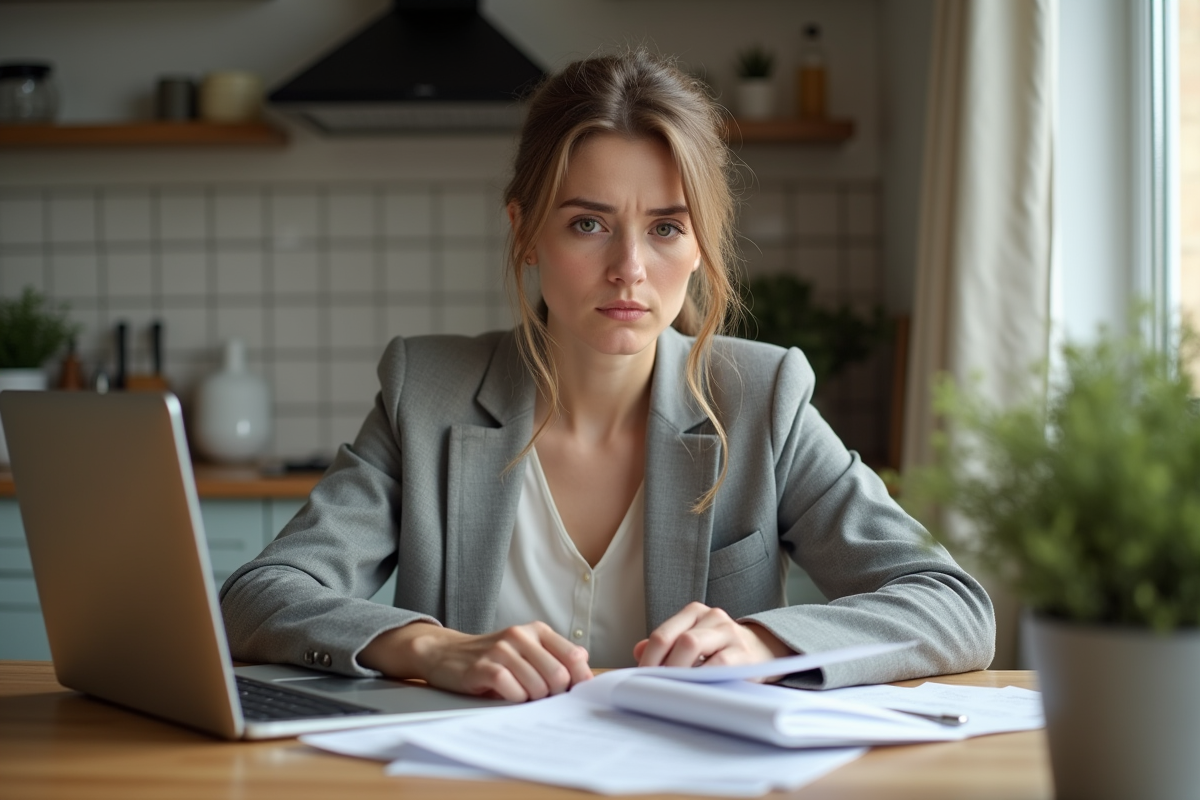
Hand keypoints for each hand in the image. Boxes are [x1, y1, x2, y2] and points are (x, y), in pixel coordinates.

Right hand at [358, 621, 592, 701]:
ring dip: (531, 699)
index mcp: (537, 631)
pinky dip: (513, 699)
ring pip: (537, 686)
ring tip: (518, 693)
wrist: (445, 653)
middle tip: (539, 697)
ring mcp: (501, 650)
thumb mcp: (526, 651)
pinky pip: (513, 692)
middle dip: (553, 694)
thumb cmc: (491, 657)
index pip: (575, 657)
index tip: (570, 693)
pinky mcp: (484, 667)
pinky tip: (504, 694)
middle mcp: (521, 635)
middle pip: (559, 676)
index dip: (578, 681)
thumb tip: (586, 676)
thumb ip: (555, 658)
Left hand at [633, 602, 793, 673]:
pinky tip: (696, 689)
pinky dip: (703, 677)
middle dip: (662, 667)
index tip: (640, 679)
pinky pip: (718, 665)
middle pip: (679, 640)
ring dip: (679, 672)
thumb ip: (667, 645)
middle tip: (655, 688)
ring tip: (671, 688)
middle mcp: (712, 616)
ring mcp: (729, 632)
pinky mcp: (744, 653)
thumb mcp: (692, 640)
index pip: (663, 634)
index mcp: (694, 612)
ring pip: (694, 646)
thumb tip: (637, 651)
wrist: (762, 651)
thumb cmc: (719, 649)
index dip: (649, 659)